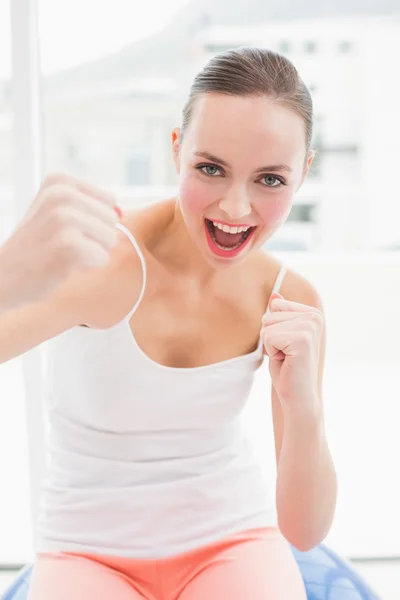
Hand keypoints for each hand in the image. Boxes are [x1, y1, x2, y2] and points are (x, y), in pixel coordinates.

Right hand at [0, 173, 121, 309]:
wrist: (3, 275)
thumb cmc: (36, 246)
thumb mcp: (56, 212)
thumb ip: (90, 206)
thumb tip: (121, 211)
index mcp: (60, 181)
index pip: (109, 201)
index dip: (93, 222)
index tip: (64, 229)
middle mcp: (62, 195)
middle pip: (112, 220)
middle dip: (94, 238)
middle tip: (62, 244)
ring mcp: (65, 219)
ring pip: (110, 240)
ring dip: (90, 253)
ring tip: (62, 253)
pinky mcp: (69, 246)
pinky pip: (102, 258)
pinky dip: (86, 267)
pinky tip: (61, 265)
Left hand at [261, 293, 323, 411]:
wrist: (298, 396)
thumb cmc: (288, 368)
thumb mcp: (281, 337)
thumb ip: (280, 316)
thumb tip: (275, 296)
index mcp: (312, 313)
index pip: (275, 306)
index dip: (274, 330)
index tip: (287, 345)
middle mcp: (314, 316)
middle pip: (268, 316)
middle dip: (271, 338)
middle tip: (286, 355)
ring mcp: (310, 326)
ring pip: (266, 326)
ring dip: (271, 346)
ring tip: (287, 358)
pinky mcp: (303, 339)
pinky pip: (268, 337)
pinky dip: (272, 353)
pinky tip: (286, 362)